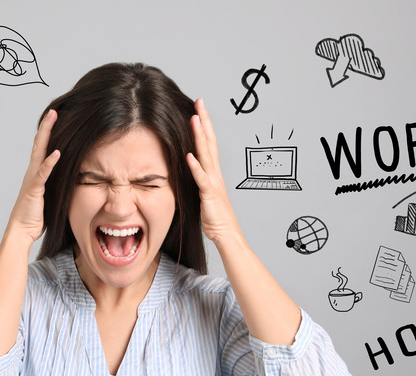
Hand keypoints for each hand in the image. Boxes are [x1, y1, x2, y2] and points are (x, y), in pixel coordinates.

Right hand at [7, 109, 60, 243]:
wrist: (21, 229)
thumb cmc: (34, 214)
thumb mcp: (49, 194)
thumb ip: (55, 183)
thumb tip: (69, 176)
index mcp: (37, 172)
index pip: (44, 146)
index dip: (49, 130)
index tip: (56, 115)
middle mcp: (33, 171)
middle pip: (40, 142)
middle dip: (47, 124)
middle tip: (54, 108)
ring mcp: (32, 179)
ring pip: (39, 152)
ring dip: (46, 134)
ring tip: (53, 118)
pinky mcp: (34, 190)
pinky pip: (42, 174)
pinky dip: (49, 163)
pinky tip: (57, 153)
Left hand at [186, 99, 240, 243]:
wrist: (227, 234)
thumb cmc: (215, 216)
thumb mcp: (204, 193)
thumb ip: (198, 179)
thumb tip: (188, 168)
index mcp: (212, 172)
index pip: (209, 142)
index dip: (204, 124)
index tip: (198, 108)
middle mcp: (214, 173)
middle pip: (210, 141)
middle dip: (204, 121)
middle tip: (200, 102)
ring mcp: (213, 182)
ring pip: (206, 155)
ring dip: (200, 136)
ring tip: (195, 118)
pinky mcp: (209, 195)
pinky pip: (201, 179)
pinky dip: (195, 167)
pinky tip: (189, 155)